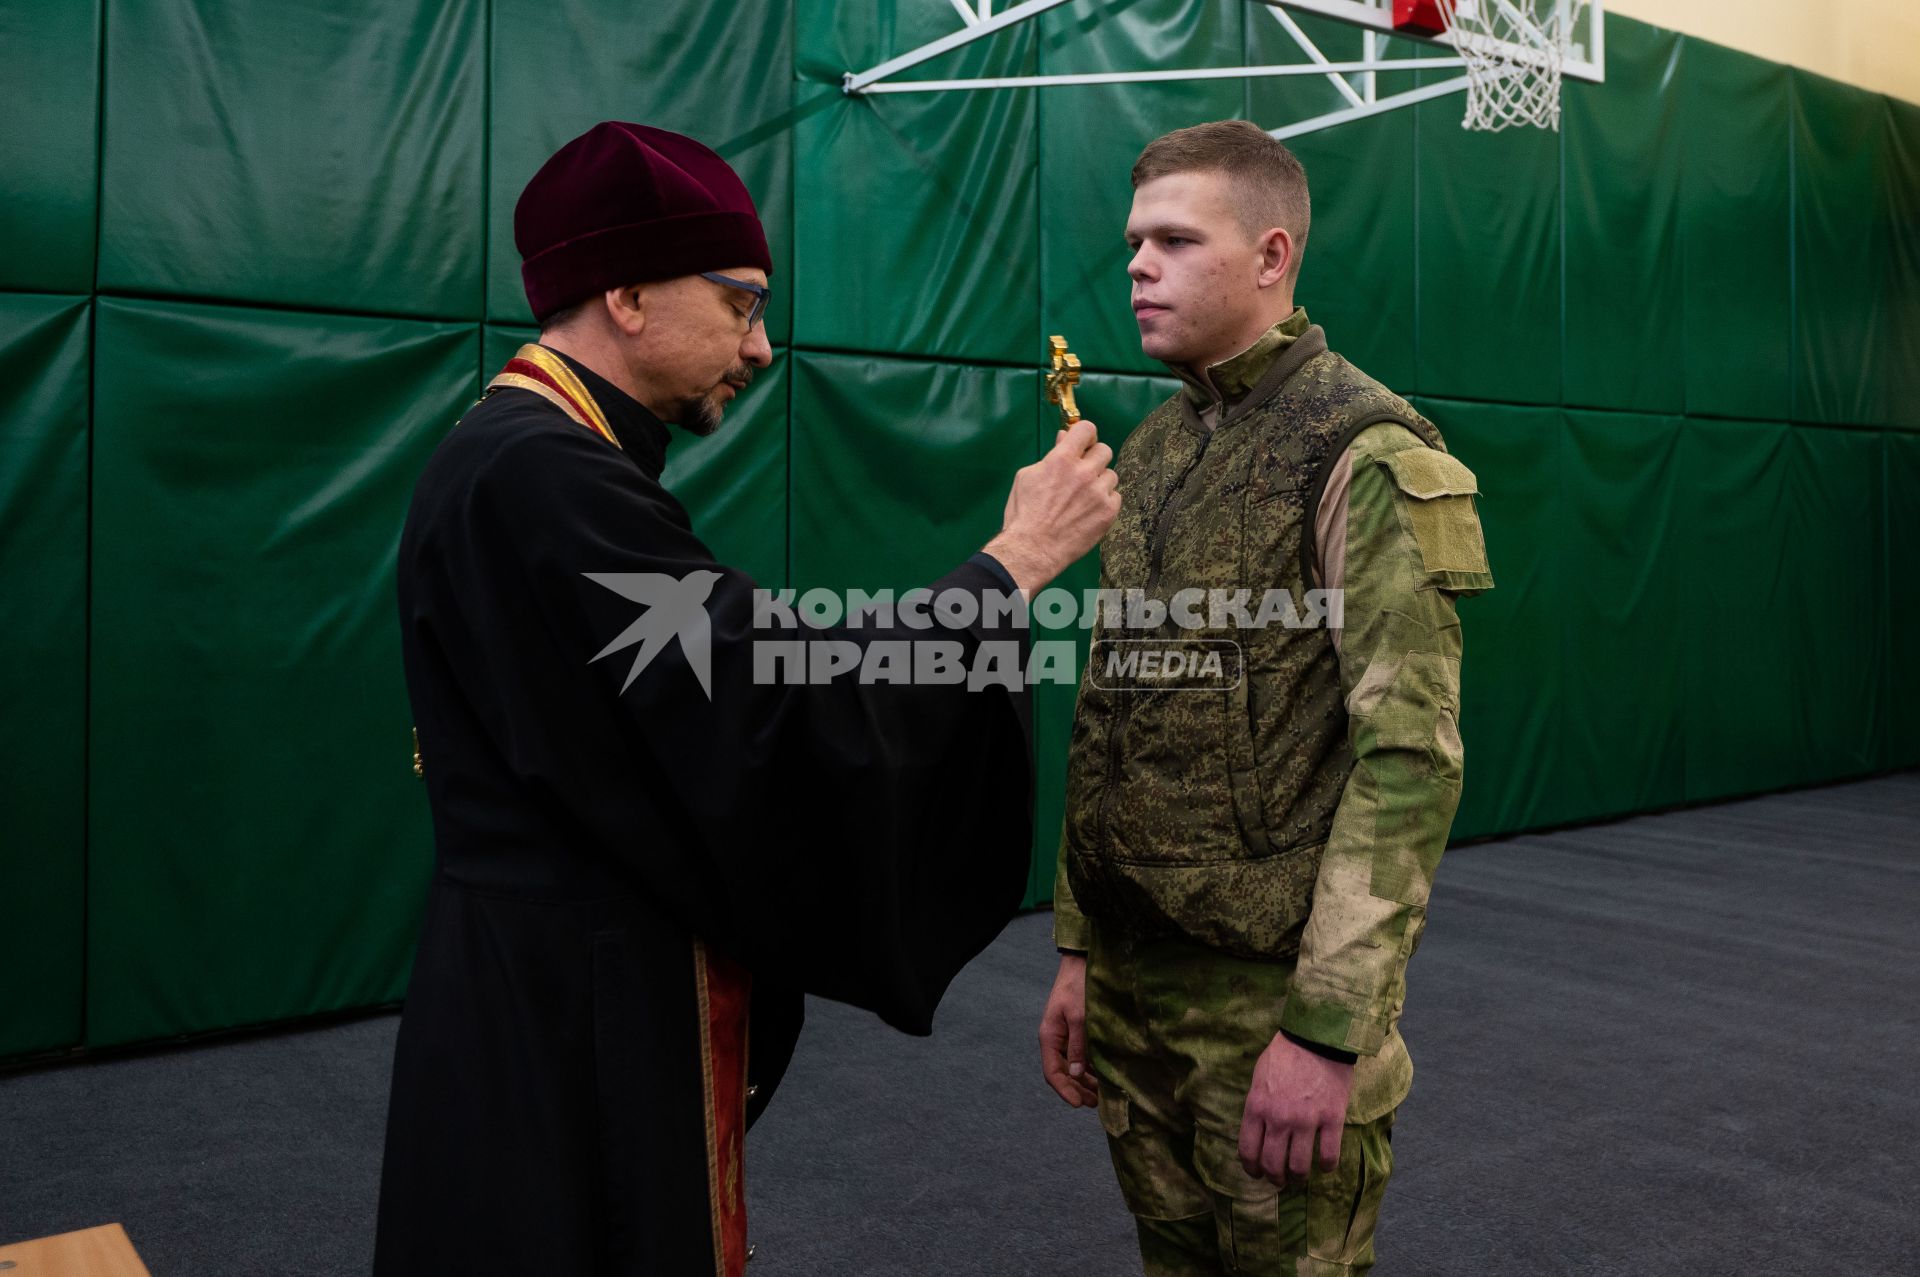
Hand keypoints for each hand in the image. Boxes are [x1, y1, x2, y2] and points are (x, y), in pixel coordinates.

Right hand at [984, 418, 1120, 594]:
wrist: (1032, 549)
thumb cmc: (1024, 514)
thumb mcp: (1027, 477)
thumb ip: (1051, 455)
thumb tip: (1064, 438)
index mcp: (1062, 460)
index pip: (1086, 429)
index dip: (1085, 434)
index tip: (1082, 443)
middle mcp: (1084, 473)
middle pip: (1104, 450)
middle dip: (1094, 458)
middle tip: (1083, 471)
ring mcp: (1099, 493)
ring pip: (1111, 475)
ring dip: (1100, 482)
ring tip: (1084, 497)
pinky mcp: (1108, 512)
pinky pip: (1115, 497)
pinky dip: (1105, 502)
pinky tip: (1090, 511)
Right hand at [1038, 953, 1097, 1107]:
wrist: (1081, 963)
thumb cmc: (1078, 987)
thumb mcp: (1079, 1017)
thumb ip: (1078, 1046)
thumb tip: (1075, 1074)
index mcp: (1050, 1037)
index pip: (1052, 1072)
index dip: (1065, 1090)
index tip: (1079, 1104)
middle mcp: (1055, 1040)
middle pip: (1062, 1073)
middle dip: (1077, 1089)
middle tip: (1096, 1103)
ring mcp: (1065, 1036)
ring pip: (1072, 1066)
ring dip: (1085, 1081)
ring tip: (1101, 1094)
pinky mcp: (1076, 1031)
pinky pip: (1080, 1056)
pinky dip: (1090, 1068)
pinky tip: (1103, 1075)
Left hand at [1238, 1031, 1353, 1185]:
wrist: (1317, 1037)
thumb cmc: (1284, 1055)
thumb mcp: (1258, 1078)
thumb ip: (1257, 1107)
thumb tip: (1257, 1132)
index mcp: (1257, 1108)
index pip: (1248, 1151)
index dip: (1251, 1169)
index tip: (1256, 1173)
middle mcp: (1278, 1119)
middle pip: (1272, 1165)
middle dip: (1274, 1178)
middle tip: (1279, 1180)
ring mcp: (1306, 1121)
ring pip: (1299, 1167)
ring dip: (1298, 1178)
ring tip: (1300, 1177)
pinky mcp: (1332, 1120)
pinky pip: (1329, 1156)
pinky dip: (1327, 1167)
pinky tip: (1325, 1166)